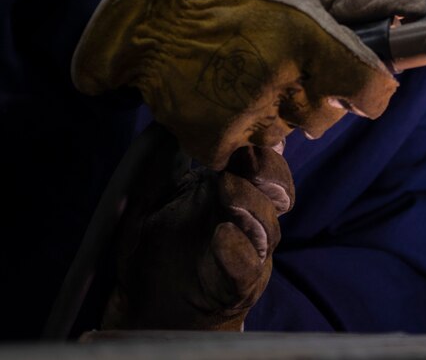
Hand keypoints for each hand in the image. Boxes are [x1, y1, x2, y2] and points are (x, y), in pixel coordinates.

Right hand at [72, 0, 425, 167]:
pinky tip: (225, 91)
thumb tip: (412, 7)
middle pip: (328, 116)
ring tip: (247, 72)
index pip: (370, 91)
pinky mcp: (214, 141)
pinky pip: (250, 149)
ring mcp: (245, 116)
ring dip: (277, 110)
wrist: (149, 14)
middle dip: (316, 94)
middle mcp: (279, 82)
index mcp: (306, 38)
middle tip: (283, 62)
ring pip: (288, 133)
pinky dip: (242, 126)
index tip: (362, 81)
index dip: (371, 87)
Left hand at [102, 145, 294, 330]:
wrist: (148, 304)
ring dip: (250, 204)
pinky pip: (248, 267)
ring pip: (268, 226)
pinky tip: (222, 235)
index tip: (243, 128)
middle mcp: (248, 218)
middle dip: (267, 171)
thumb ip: (164, 163)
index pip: (261, 162)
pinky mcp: (238, 285)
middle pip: (277, 189)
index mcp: (231, 190)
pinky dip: (238, 250)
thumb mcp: (150, 197)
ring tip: (227, 190)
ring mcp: (247, 252)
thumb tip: (170, 121)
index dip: (259, 145)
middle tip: (244, 158)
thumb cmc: (154, 245)